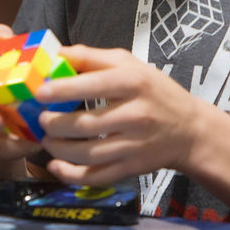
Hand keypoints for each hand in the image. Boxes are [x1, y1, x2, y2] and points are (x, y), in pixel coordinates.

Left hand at [34, 45, 208, 185]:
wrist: (190, 130)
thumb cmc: (154, 91)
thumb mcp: (129, 64)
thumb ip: (91, 57)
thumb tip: (54, 53)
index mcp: (134, 82)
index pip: (95, 85)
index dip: (63, 89)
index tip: (39, 92)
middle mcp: (136, 115)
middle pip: (86, 124)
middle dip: (55, 123)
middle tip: (40, 119)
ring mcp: (134, 145)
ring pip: (88, 154)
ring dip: (58, 149)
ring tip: (46, 138)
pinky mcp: (132, 168)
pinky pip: (97, 176)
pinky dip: (71, 175)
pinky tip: (56, 165)